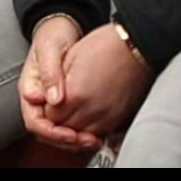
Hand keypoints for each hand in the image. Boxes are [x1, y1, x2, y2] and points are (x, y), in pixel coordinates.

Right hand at [18, 15, 100, 151]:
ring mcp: (50, 101)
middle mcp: (38, 99)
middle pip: (46, 132)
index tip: (70, 134)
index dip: (52, 132)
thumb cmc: (53, 34)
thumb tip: (50, 99)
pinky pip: (67, 123)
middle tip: (86, 140)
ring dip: (74, 139)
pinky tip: (93, 130)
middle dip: (65, 140)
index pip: (34, 121)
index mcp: (30, 88)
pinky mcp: (63, 102)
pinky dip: (79, 130)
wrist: (61, 27)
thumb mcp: (49, 49)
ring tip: (93, 139)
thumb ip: (49, 74)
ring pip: (57, 131)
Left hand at [49, 26, 154, 140]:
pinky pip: (99, 133)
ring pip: (81, 134)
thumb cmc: (105, 46)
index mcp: (76, 94)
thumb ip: (55, 82)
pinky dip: (89, 128)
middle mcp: (92, 110)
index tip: (48, 100)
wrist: (136, 46)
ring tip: (71, 111)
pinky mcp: (119, 118)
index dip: (46, 108)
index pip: (50, 116)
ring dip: (73, 126)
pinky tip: (86, 115)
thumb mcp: (70, 57)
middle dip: (58, 119)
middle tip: (57, 106)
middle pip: (65, 128)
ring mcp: (108, 116)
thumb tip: (45, 99)